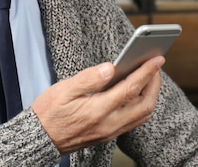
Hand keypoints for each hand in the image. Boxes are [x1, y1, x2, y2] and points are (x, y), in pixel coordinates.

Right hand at [31, 56, 163, 153]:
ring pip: (142, 115)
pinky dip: (141, 105)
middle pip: (144, 105)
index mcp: (98, 110)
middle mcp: (109, 124)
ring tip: (149, 77)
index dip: (146, 72)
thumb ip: (89, 78)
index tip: (156, 59)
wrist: (40, 138)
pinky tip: (136, 93)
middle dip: (154, 84)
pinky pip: (134, 120)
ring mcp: (110, 132)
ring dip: (150, 95)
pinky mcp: (108, 135)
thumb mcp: (64, 89)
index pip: (130, 88)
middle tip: (155, 66)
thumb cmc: (49, 112)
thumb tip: (110, 68)